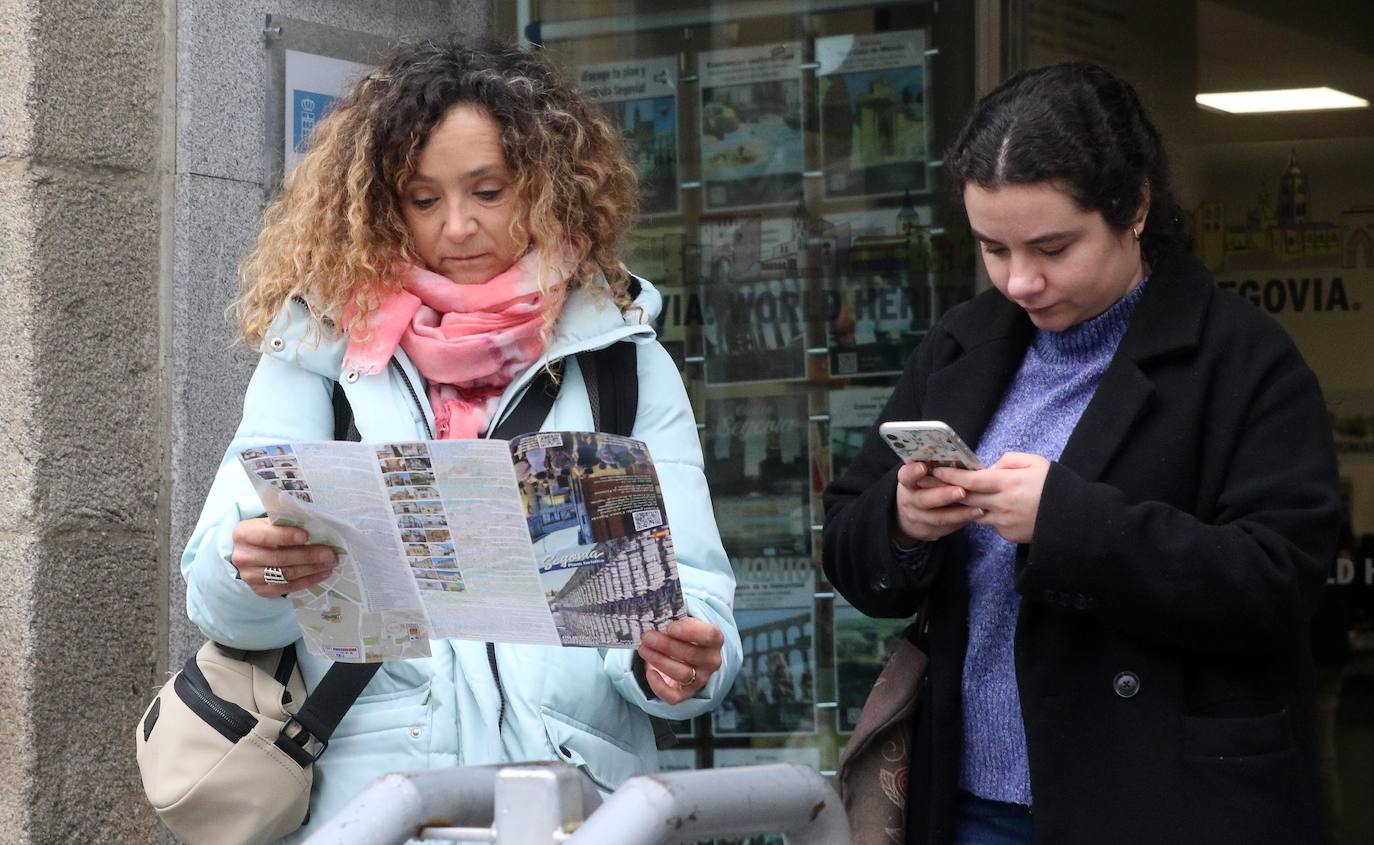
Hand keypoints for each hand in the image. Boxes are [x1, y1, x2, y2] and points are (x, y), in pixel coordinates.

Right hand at [230, 517, 337, 597]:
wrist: (250, 553)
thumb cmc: (266, 533)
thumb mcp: (269, 522)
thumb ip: (286, 522)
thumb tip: (315, 525)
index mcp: (244, 534)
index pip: (265, 536)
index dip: (286, 536)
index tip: (307, 536)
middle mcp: (243, 557)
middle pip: (280, 558)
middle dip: (309, 556)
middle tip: (330, 554)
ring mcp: (250, 576)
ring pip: (286, 574)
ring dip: (312, 569)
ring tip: (330, 563)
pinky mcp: (260, 590)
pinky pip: (288, 587)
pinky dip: (308, 581)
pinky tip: (322, 573)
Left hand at [637, 617, 724, 704]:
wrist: (684, 655)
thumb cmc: (682, 635)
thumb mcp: (683, 623)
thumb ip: (675, 621)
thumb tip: (658, 619)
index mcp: (715, 640)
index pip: (708, 635)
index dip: (689, 632)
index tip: (670, 627)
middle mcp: (711, 661)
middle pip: (691, 654)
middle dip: (666, 645)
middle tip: (647, 637)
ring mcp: (701, 679)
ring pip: (682, 674)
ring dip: (660, 661)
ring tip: (643, 649)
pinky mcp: (687, 693)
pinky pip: (674, 696)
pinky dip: (659, 687)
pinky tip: (650, 672)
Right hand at [892, 461, 981, 543]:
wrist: (912, 514)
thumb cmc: (925, 485)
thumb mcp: (923, 474)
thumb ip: (937, 466)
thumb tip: (959, 452)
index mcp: (908, 482)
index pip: (906, 476)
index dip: (913, 472)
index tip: (923, 466)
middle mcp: (910, 500)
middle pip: (923, 499)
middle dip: (942, 495)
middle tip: (961, 490)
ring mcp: (919, 517)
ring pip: (938, 517)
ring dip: (958, 513)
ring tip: (978, 507)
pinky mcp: (931, 530)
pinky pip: (948, 527)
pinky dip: (964, 520)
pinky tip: (979, 513)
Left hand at [932, 452, 1049, 543]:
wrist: (1074, 518)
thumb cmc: (1055, 486)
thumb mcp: (1036, 462)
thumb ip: (1009, 461)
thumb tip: (990, 468)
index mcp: (1008, 483)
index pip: (971, 480)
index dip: (951, 475)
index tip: (936, 470)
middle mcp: (1001, 504)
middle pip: (966, 498)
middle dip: (947, 490)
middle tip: (930, 483)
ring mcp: (1003, 522)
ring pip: (974, 513)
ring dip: (964, 505)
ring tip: (952, 495)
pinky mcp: (1007, 534)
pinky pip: (990, 523)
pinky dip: (986, 515)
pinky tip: (988, 508)